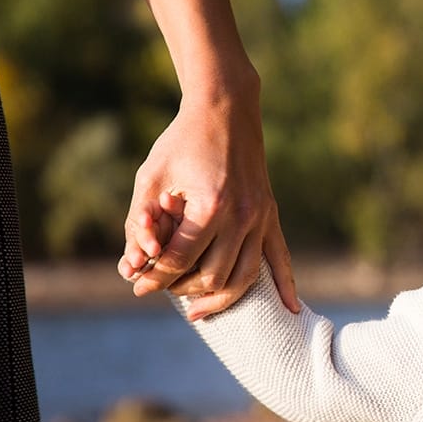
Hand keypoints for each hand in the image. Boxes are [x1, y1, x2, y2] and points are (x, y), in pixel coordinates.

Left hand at [116, 94, 297, 320]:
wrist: (226, 109)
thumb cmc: (182, 142)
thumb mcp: (151, 178)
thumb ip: (138, 224)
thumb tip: (132, 267)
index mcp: (212, 206)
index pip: (180, 260)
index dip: (153, 276)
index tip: (136, 284)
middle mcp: (243, 216)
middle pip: (212, 275)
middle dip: (180, 289)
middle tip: (158, 288)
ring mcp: (261, 217)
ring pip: (245, 277)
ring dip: (220, 299)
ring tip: (196, 311)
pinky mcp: (271, 215)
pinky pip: (281, 258)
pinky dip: (286, 286)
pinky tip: (290, 311)